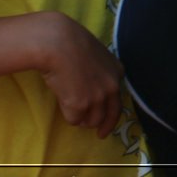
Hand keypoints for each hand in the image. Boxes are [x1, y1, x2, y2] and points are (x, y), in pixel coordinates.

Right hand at [40, 14, 123, 137]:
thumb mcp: (95, 53)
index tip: (108, 121)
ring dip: (82, 118)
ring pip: (91, 121)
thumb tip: (91, 83)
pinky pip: (74, 119)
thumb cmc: (70, 42)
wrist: (57, 43)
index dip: (112, 111)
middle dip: (105, 127)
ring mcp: (97, 98)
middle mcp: (111, 87)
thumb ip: (99, 70)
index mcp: (117, 71)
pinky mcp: (80, 106)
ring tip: (70, 104)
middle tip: (100, 134)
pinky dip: (67, 113)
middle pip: (111, 115)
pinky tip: (61, 99)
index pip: (119, 98)